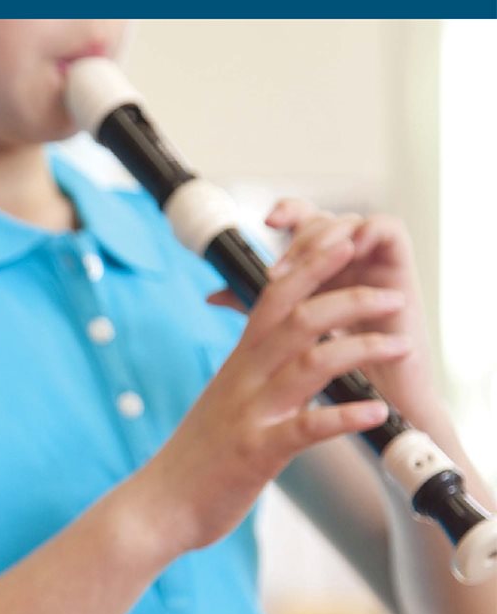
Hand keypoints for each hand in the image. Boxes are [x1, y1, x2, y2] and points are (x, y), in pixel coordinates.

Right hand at [144, 222, 414, 553]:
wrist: (158, 504)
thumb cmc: (194, 458)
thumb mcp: (223, 401)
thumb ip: (252, 372)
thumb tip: (283, 350)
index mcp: (238, 364)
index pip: (275, 297)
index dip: (311, 264)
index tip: (344, 239)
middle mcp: (243, 380)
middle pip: (298, 320)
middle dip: (350, 298)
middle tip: (392, 294)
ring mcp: (249, 415)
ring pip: (309, 364)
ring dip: (361, 348)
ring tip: (400, 344)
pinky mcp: (255, 454)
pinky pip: (305, 430)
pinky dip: (344, 417)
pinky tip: (376, 412)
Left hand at [260, 199, 435, 418]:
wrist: (374, 402)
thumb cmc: (335, 371)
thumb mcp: (287, 334)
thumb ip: (257, 308)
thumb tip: (212, 295)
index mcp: (321, 269)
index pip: (306, 222)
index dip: (290, 211)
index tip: (267, 222)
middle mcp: (347, 262)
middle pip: (323, 220)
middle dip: (298, 237)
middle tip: (279, 270)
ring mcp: (373, 264)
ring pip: (350, 222)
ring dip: (324, 238)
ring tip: (307, 266)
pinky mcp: (400, 270)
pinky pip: (388, 230)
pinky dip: (367, 232)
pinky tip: (349, 252)